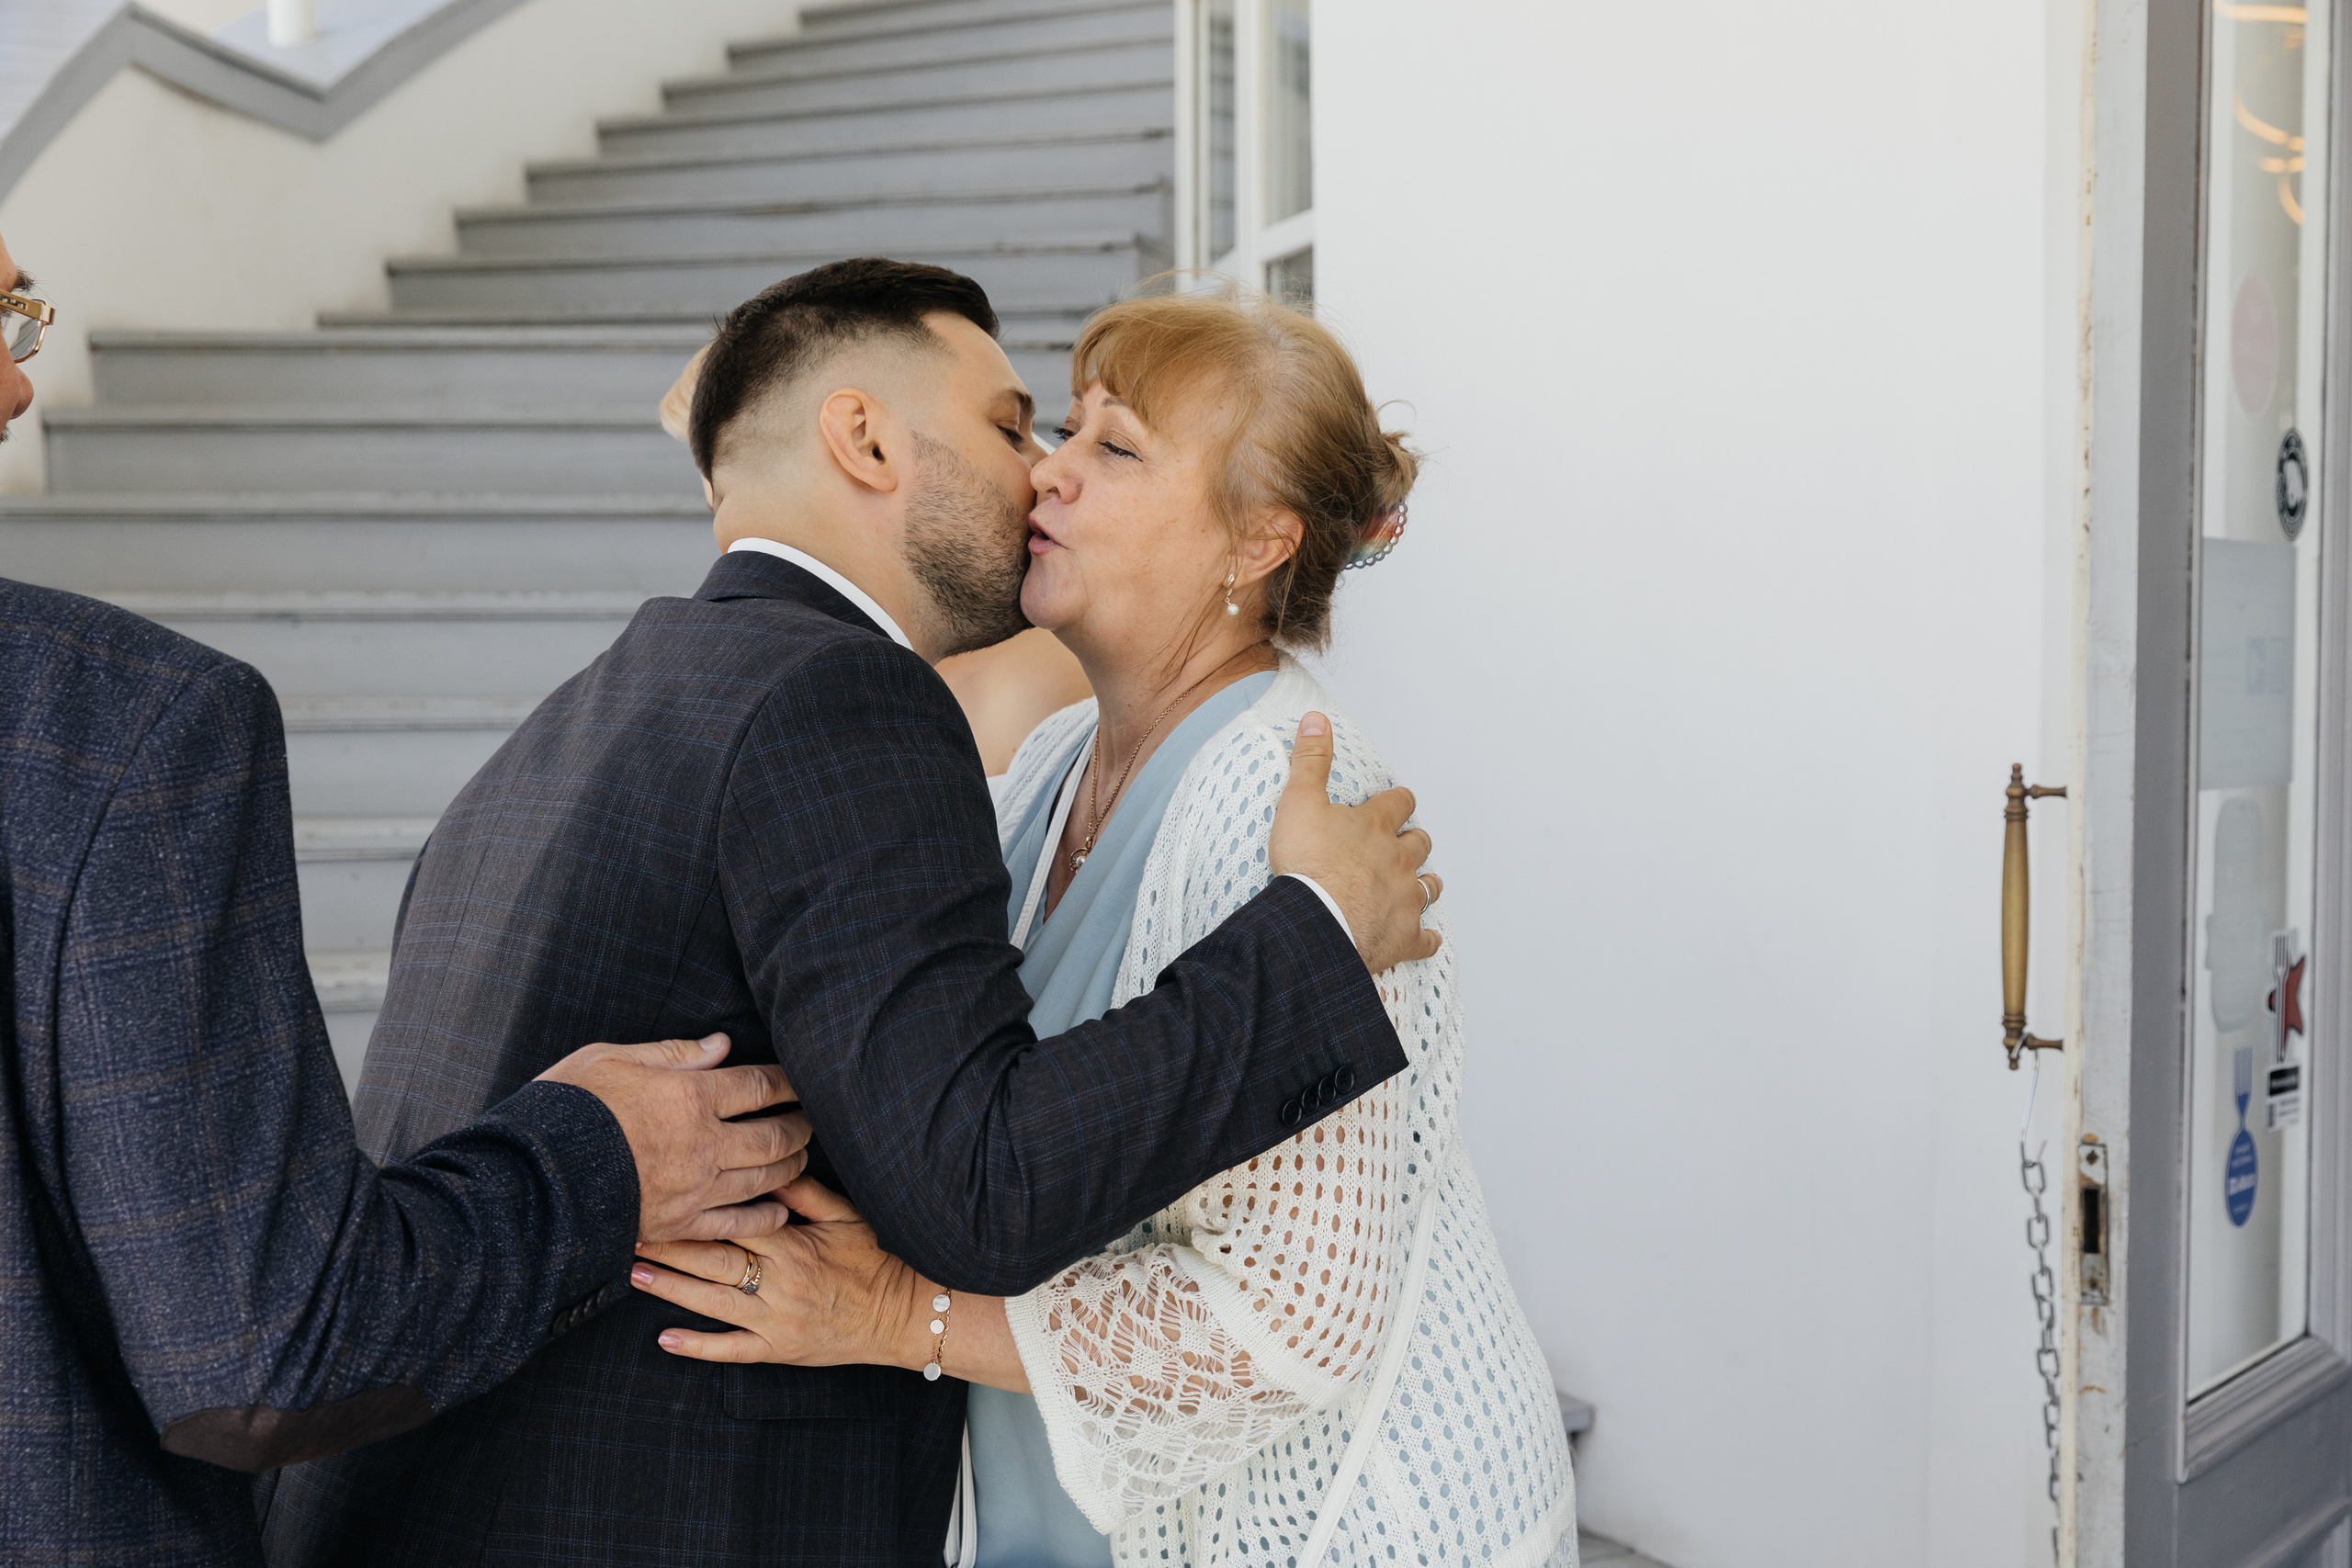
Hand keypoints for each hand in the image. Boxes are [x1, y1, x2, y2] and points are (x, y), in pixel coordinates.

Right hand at [535, 1033, 809, 1243]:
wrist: (531, 1179)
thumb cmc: (567, 1108)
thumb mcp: (611, 1059)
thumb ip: (673, 1054)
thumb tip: (720, 1046)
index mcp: (690, 1097)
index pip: (760, 1087)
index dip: (787, 1082)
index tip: (799, 1081)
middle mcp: (703, 1145)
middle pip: (774, 1136)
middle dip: (800, 1126)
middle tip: (810, 1120)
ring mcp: (694, 1189)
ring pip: (764, 1179)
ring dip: (790, 1166)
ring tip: (799, 1156)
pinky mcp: (679, 1225)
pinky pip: (736, 1224)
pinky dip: (766, 1217)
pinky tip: (780, 1210)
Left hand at [630, 1176, 923, 1367]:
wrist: (903, 1313)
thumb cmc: (876, 1260)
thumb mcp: (846, 1216)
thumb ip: (804, 1193)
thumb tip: (768, 1167)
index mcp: (791, 1246)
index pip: (732, 1224)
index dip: (693, 1212)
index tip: (662, 1197)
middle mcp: (778, 1283)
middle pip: (711, 1261)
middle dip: (669, 1246)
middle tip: (629, 1230)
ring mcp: (774, 1320)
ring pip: (712, 1303)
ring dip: (670, 1288)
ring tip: (634, 1273)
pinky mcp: (778, 1350)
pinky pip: (731, 1351)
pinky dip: (696, 1346)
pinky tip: (664, 1338)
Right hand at [1267, 712, 1442, 972]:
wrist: (1315, 923)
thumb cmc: (1306, 865)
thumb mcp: (1299, 802)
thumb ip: (1311, 761)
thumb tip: (1317, 719)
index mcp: (1376, 826)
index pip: (1399, 803)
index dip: (1399, 801)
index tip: (1398, 802)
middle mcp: (1398, 859)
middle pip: (1419, 844)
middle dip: (1414, 841)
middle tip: (1406, 843)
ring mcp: (1404, 898)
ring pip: (1428, 886)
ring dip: (1425, 882)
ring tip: (1421, 883)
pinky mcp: (1403, 936)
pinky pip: (1424, 939)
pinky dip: (1426, 939)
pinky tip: (1427, 939)